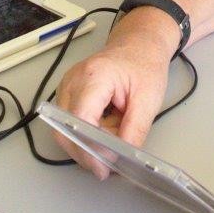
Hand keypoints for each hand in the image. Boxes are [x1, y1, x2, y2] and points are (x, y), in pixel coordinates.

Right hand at [52, 23, 174, 177]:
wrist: (139, 45)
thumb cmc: (144, 65)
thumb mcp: (148, 100)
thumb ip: (135, 131)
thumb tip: (122, 159)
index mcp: (94, 76)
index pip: (79, 119)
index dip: (89, 147)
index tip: (104, 166)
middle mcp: (73, 80)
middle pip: (64, 128)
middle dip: (85, 152)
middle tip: (107, 168)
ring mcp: (67, 86)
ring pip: (64, 129)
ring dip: (87, 144)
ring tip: (112, 145)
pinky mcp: (68, 94)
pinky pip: (70, 123)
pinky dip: (87, 135)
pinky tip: (106, 135)